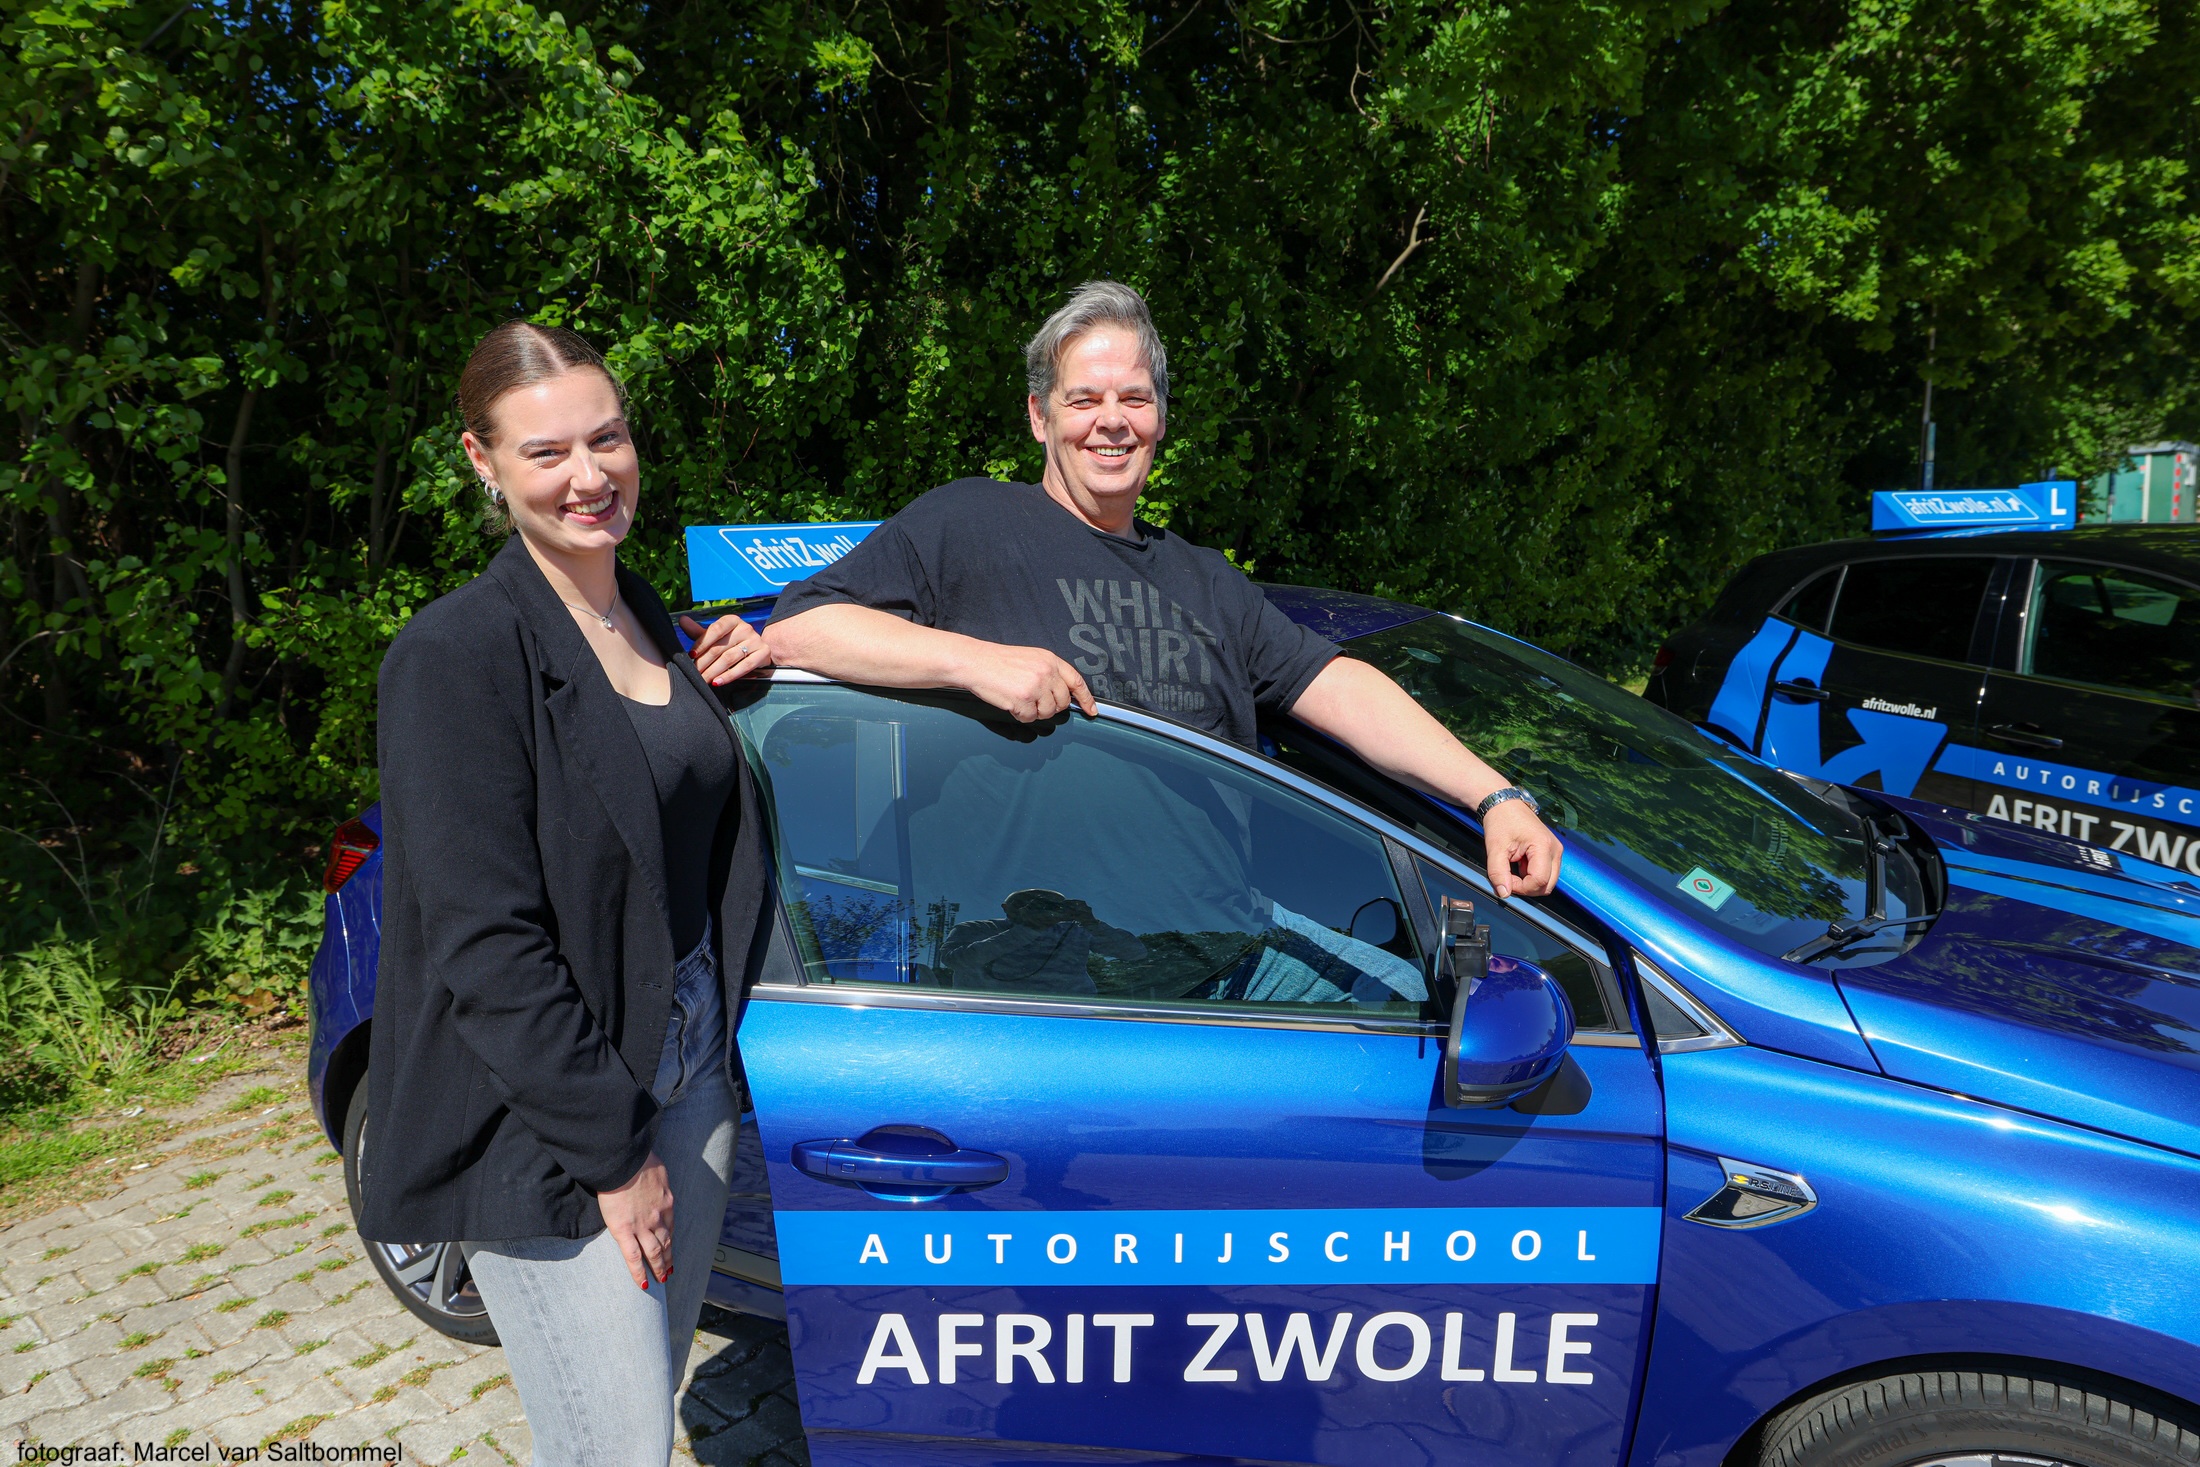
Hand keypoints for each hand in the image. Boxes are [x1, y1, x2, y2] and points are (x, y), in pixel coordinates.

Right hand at [598, 1151, 674, 1289]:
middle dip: (668, 1258)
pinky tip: (643, 1284)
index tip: (671, 1247)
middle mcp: (658, 1216)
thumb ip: (656, 1180)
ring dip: (659, 1267)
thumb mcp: (656, 1169)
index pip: (670, 1225)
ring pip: (654, 1252)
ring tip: (661, 1278)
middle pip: (666, 1241)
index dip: (671, 1237)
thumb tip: (654, 1178)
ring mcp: (643, 1226)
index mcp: (666, 1201)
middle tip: (669, 1271)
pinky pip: (633, 1257)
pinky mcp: (624, 1231)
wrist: (625, 1163)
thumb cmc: (638, 1160)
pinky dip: (639, 1272)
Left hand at [682, 613, 772, 685]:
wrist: (756, 651)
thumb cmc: (730, 643)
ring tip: (704, 680)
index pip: (715, 629)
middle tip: (695, 673)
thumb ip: (698, 631)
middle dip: (705, 662)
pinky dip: (729, 675)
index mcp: (732, 620)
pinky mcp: (764, 652)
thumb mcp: (715, 637)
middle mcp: (745, 627)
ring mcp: (756, 640)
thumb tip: (682, 620)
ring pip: (730, 658)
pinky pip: (744, 666)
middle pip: (720, 647)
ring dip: (714, 671)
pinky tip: (718, 682)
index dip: (702, 643)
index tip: (691, 655)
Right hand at [956, 642, 1096, 722]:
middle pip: (1062, 702)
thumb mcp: (1031, 659)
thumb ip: (1049, 673)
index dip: (1086, 698)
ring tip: (1019, 698)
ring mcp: (1036, 686)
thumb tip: (1063, 694)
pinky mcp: (1023, 699)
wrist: (976, 662)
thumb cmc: (998, 661)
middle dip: (1050, 707)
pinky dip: (1020, 715)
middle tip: (1034, 701)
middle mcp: (1046, 672)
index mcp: (1050, 660)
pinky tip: (1011, 702)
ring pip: (1047, 713)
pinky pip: (1030, 718)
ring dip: (1034, 711)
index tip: (1091, 709)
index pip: (1077, 681)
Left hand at [1484, 799, 1562, 898]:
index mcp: (1543, 846)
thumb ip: (1498, 873)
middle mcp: (1555, 849)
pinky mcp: (1552, 853)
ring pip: (1547, 882)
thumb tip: (1504, 893)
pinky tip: (1520, 864)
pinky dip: (1531, 875)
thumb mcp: (1495, 848)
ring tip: (1514, 868)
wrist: (1505, 806)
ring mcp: (1555, 851)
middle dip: (1526, 888)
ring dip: (1529, 882)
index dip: (1521, 887)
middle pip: (1547, 886)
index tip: (1506, 879)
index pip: (1539, 881)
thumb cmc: (1501, 821)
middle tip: (1509, 876)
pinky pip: (1546, 874)